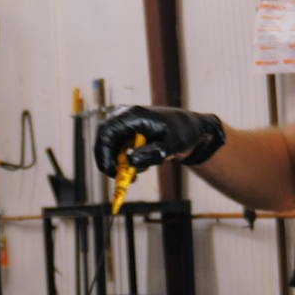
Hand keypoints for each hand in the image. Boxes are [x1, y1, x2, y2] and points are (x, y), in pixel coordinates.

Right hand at [93, 107, 226, 176]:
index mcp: (134, 115)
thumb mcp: (171, 146)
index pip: (107, 132)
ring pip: (110, 145)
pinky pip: (118, 148)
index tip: (110, 170)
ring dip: (116, 162)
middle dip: (108, 160)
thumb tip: (132, 162)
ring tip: (134, 175)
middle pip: (104, 138)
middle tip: (118, 178)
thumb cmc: (183, 132)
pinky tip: (138, 167)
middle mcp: (125, 116)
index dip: (103, 152)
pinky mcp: (128, 133)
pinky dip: (123, 161)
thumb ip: (152, 154)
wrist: (191, 128)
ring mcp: (125, 124)